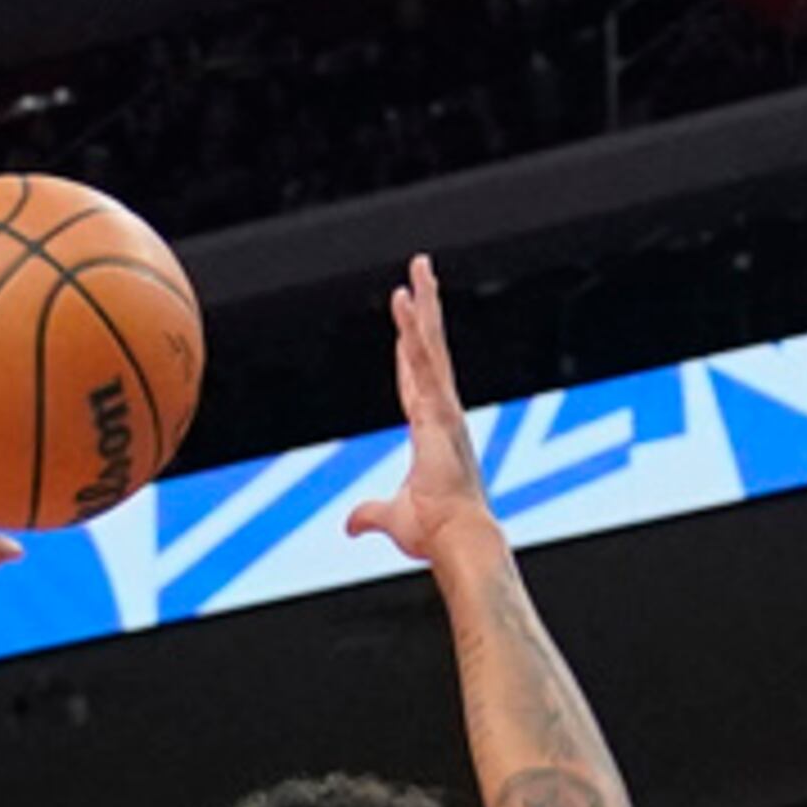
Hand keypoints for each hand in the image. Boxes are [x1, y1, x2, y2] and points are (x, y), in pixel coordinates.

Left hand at [341, 257, 493, 567]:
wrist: (457, 539)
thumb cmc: (435, 532)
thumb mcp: (392, 518)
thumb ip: (370, 516)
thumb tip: (350, 526)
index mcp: (431, 432)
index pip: (416, 383)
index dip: (410, 354)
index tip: (407, 328)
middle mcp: (441, 412)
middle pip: (429, 351)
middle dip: (425, 313)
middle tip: (422, 276)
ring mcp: (443, 407)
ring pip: (430, 345)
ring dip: (424, 306)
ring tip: (419, 268)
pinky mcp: (441, 409)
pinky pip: (426, 360)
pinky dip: (416, 330)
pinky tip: (407, 300)